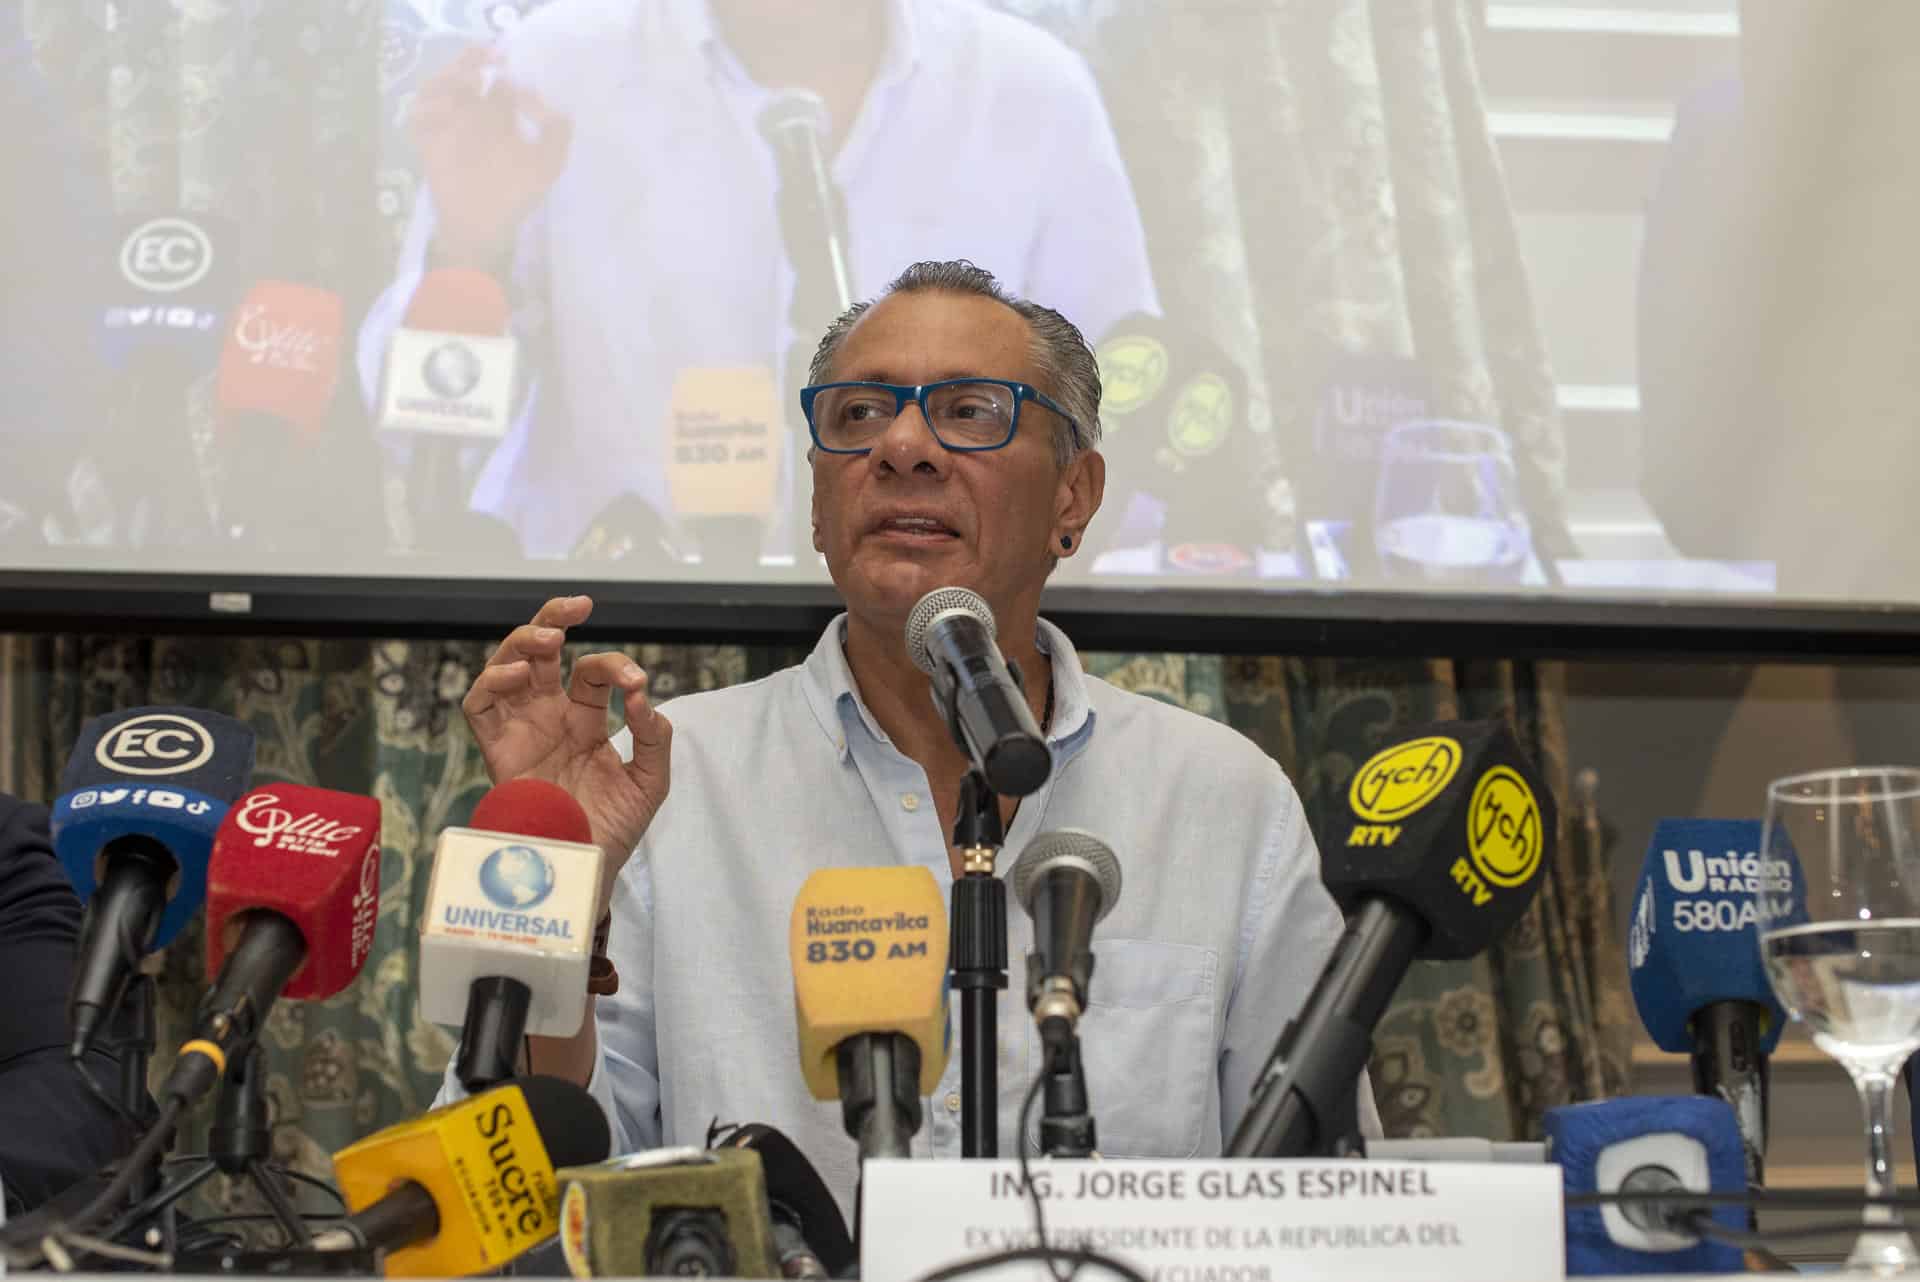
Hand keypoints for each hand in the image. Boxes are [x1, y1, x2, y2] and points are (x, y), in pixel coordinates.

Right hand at [409, 44, 572, 268]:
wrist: (485, 227)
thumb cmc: (517, 194)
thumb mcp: (549, 162)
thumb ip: (556, 129)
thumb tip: (534, 94)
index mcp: (495, 115)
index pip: (490, 77)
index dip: (495, 62)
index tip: (505, 56)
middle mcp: (466, 116)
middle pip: (459, 73)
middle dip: (470, 60)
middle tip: (486, 58)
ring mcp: (444, 128)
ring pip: (434, 88)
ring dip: (449, 78)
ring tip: (470, 81)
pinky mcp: (427, 145)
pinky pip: (417, 117)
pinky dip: (428, 109)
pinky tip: (449, 110)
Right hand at [462, 596, 669, 901]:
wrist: (585, 874)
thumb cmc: (614, 832)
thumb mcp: (649, 782)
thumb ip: (653, 737)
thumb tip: (640, 696)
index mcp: (583, 721)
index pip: (592, 674)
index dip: (615, 668)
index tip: (636, 683)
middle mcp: (548, 719)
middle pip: (539, 653)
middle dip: (553, 619)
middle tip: (578, 606)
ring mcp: (521, 733)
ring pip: (505, 668)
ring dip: (522, 642)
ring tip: (549, 637)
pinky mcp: (498, 753)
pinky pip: (480, 707)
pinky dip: (492, 682)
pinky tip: (518, 675)